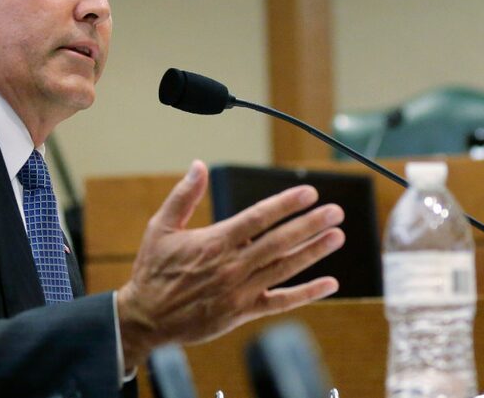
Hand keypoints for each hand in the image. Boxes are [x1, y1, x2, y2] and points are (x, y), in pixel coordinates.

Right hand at [117, 160, 344, 367]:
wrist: (146, 318)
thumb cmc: (153, 270)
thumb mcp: (160, 227)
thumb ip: (183, 195)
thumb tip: (198, 165)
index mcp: (214, 242)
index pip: (258, 218)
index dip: (285, 205)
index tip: (309, 193)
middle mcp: (232, 265)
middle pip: (279, 241)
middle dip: (310, 224)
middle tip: (335, 212)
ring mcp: (240, 291)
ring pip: (284, 268)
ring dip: (313, 251)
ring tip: (337, 237)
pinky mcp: (242, 313)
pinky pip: (281, 302)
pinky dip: (306, 294)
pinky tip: (329, 284)